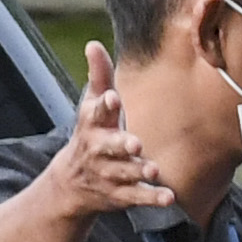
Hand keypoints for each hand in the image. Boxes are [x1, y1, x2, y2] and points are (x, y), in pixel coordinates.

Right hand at [45, 42, 173, 214]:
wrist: (73, 182)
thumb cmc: (92, 134)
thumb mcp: (92, 106)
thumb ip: (99, 77)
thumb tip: (93, 43)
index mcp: (92, 125)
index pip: (97, 113)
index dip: (104, 105)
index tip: (113, 98)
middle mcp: (99, 150)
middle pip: (109, 146)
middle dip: (120, 145)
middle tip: (135, 143)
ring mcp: (110, 173)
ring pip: (124, 173)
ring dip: (138, 171)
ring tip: (153, 170)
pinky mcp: (122, 194)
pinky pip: (137, 197)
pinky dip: (152, 198)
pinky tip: (169, 197)